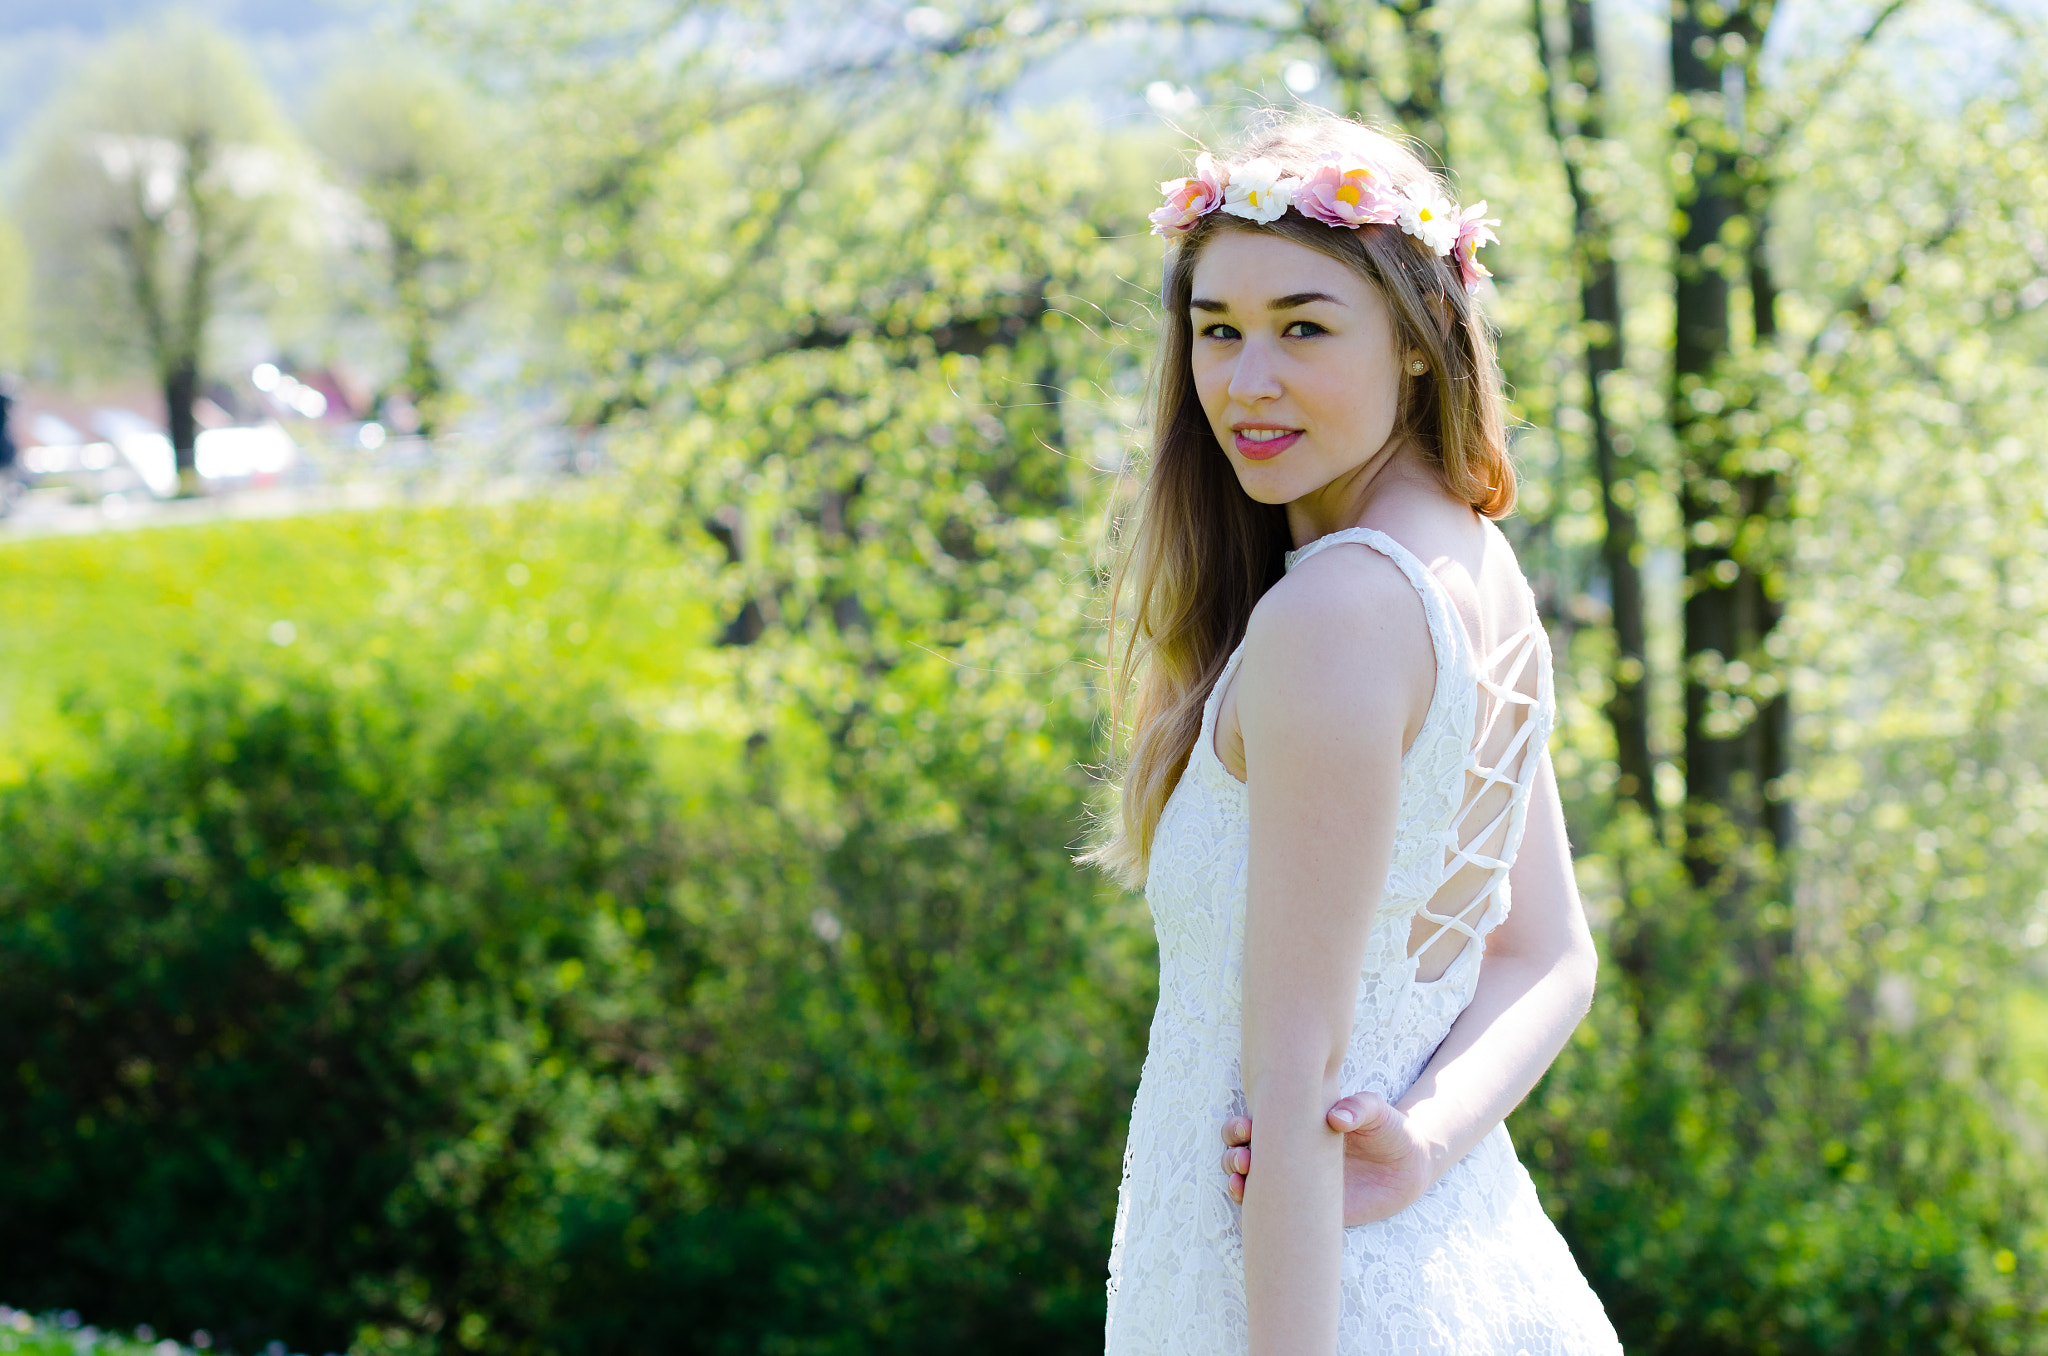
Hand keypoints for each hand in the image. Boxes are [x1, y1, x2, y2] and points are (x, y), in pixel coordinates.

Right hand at [1220, 1092, 1435, 1227]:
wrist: (1410, 1166)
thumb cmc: (1389, 1129)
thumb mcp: (1376, 1111)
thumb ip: (1359, 1108)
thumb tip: (1336, 1118)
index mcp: (1298, 1126)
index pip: (1258, 1123)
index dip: (1241, 1126)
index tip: (1245, 1128)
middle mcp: (1291, 1154)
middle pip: (1244, 1151)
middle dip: (1232, 1152)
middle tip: (1244, 1158)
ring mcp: (1298, 1183)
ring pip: (1252, 1182)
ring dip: (1237, 1180)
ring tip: (1242, 1179)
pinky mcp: (1312, 1210)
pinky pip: (1276, 1214)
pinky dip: (1255, 1210)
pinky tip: (1248, 1206)